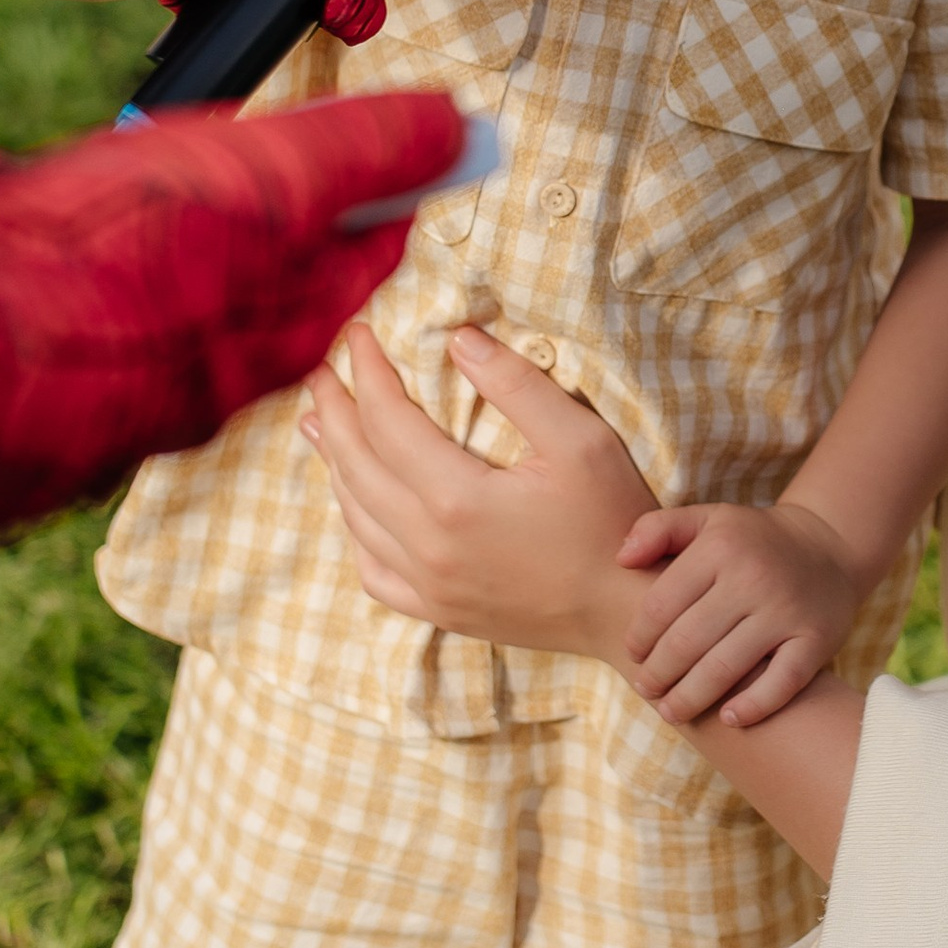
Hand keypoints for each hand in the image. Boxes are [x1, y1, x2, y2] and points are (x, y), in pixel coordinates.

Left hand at [301, 320, 654, 654]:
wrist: (628, 612)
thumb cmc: (613, 522)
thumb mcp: (580, 439)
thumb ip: (517, 384)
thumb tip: (459, 338)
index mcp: (457, 499)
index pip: (387, 420)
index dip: (367, 372)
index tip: (358, 334)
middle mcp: (428, 546)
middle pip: (357, 465)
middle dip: (335, 411)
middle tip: (322, 373)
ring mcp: (429, 586)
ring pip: (356, 516)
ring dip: (334, 464)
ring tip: (319, 426)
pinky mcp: (439, 611)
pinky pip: (374, 570)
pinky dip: (355, 529)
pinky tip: (355, 506)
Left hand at [617, 499, 864, 726]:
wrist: (830, 548)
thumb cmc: (753, 541)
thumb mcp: (708, 519)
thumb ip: (658, 529)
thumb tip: (620, 559)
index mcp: (720, 547)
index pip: (662, 605)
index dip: (640, 638)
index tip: (633, 655)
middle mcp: (753, 578)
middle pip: (687, 642)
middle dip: (658, 674)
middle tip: (646, 691)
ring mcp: (786, 612)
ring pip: (724, 668)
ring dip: (690, 699)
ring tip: (671, 712)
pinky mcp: (816, 640)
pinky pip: (781, 683)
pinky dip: (753, 706)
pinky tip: (729, 719)